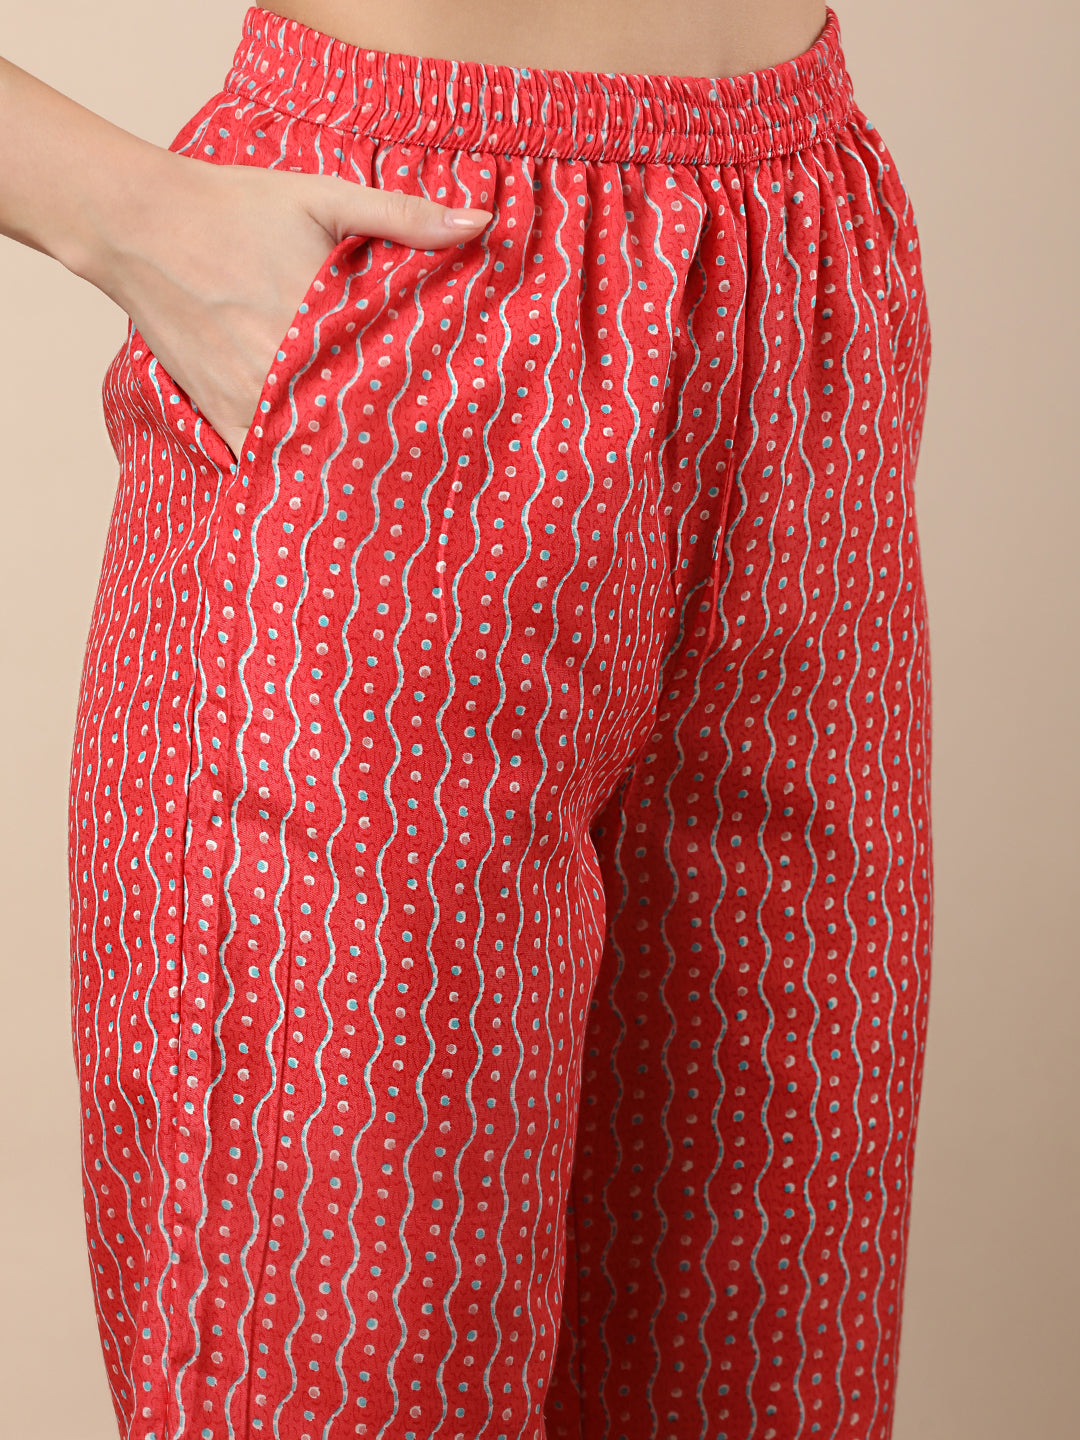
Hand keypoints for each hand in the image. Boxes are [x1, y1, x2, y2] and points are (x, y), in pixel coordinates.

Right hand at [89, 151, 492, 461]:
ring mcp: (251, 402)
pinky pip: (266, 461)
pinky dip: (294, 468)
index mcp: (323, 323)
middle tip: (434, 463)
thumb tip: (480, 225)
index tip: (459, 420)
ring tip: (390, 480)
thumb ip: (403, 216)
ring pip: (315, 450)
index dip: (428, 403)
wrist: (141, 224)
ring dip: (347, 460)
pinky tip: (325, 479)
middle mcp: (286, 371)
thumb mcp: (324, 197)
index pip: (393, 381)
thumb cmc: (236, 206)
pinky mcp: (223, 415)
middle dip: (394, 439)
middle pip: (358, 424)